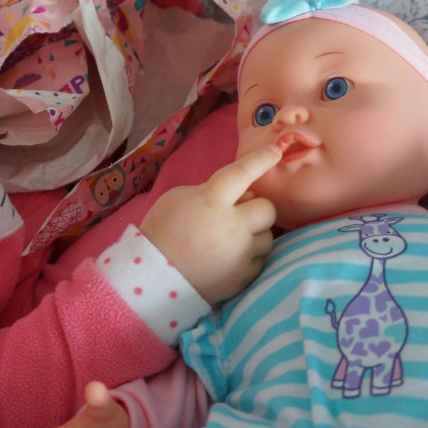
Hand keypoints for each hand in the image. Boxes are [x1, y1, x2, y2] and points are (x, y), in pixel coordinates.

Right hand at [138, 143, 280, 303]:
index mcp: (213, 201)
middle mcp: (233, 226)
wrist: (152, 276)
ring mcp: (240, 253)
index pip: (242, 173)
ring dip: (254, 234)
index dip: (261, 159)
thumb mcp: (180, 198)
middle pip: (267, 208)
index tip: (275, 151)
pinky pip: (261, 260)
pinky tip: (230, 258)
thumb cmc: (162, 230)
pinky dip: (249, 256)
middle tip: (239, 215)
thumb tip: (245, 197)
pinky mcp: (243, 276)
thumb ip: (212, 192)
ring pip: (268, 236)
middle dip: (256, 209)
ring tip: (231, 241)